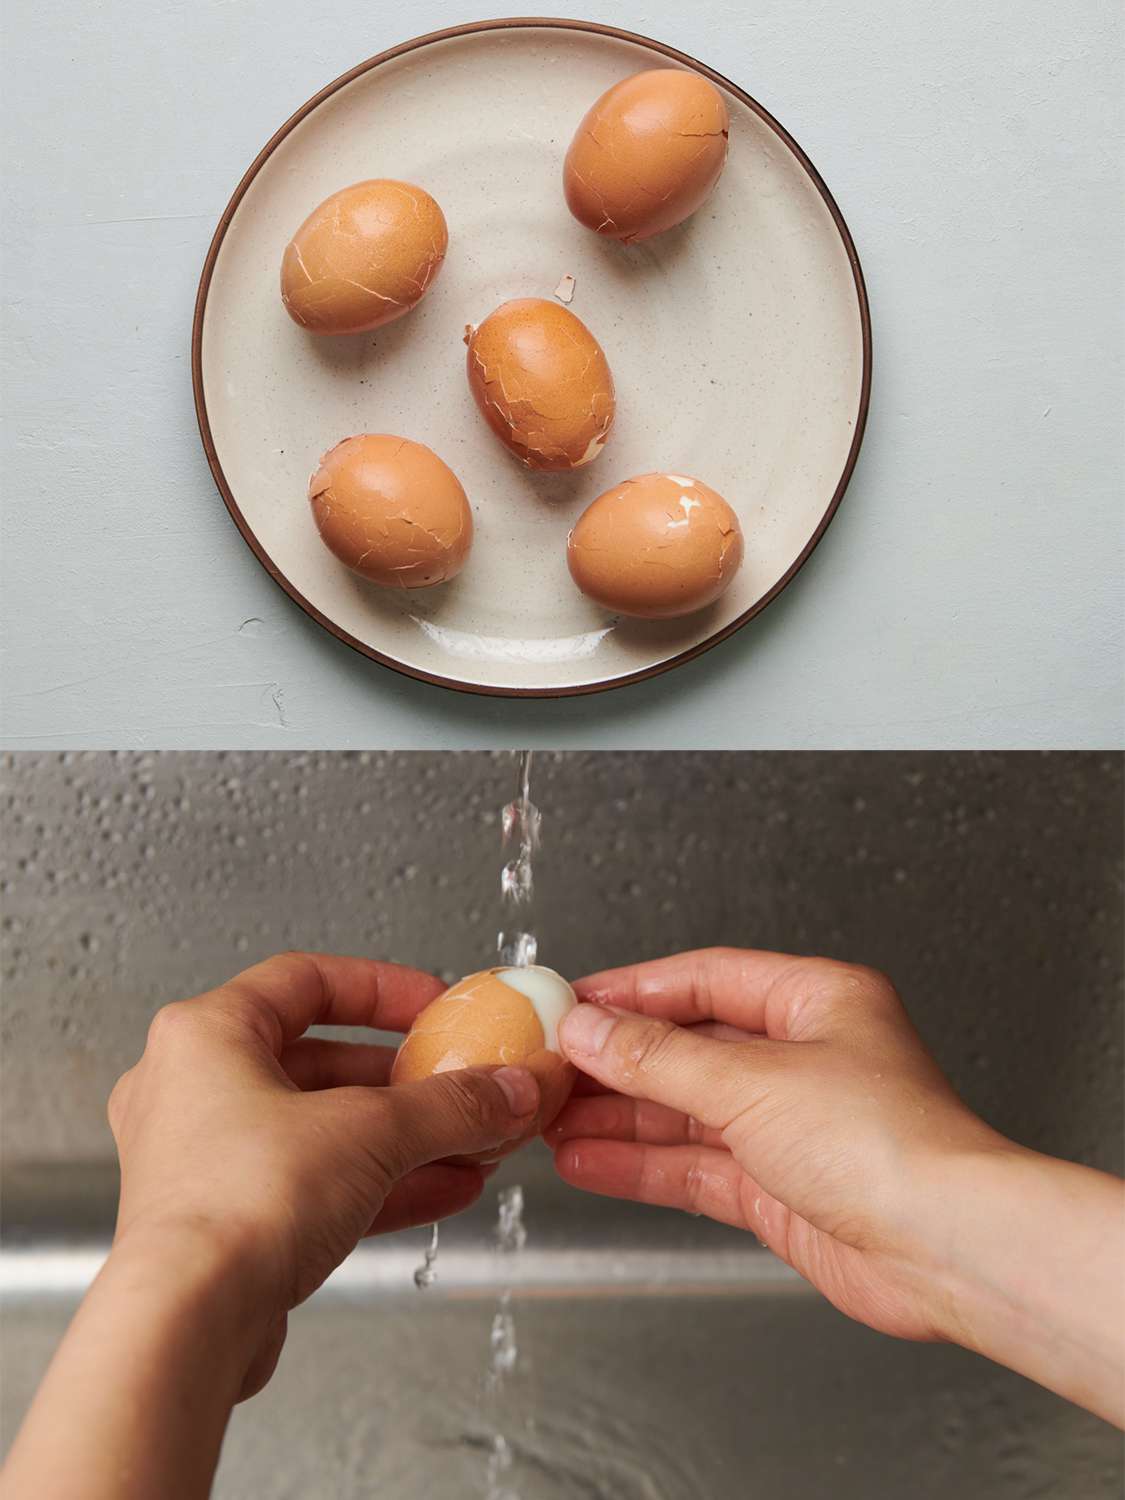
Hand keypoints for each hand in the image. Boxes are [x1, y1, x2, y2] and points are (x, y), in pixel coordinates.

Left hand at [108, 951, 539, 1397]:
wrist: (187, 1327)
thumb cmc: (235, 1207)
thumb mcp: (371, 1131)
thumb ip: (450, 1105)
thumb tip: (509, 1090)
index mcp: (206, 1035)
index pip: (306, 980)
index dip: (382, 988)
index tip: (434, 1006)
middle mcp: (194, 1091)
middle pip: (322, 1062)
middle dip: (405, 1080)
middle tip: (459, 1082)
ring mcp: (207, 1161)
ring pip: (324, 1130)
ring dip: (404, 1137)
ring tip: (470, 1143)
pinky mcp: (228, 1226)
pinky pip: (316, 1185)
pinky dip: (380, 1183)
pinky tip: (443, 1189)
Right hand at [547, 948, 1124, 1429]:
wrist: (947, 1249)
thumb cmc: (891, 1144)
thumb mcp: (752, 1082)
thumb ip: (658, 1058)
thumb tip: (590, 1029)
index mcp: (814, 1001)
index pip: (702, 980)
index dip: (631, 991)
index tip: (570, 1003)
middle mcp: (803, 1057)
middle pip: (687, 1048)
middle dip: (615, 1061)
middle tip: (548, 1067)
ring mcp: (789, 1125)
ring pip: (683, 1111)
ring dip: (616, 1116)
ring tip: (549, 1119)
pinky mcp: (779, 1187)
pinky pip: (692, 1166)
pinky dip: (639, 1164)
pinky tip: (588, 1160)